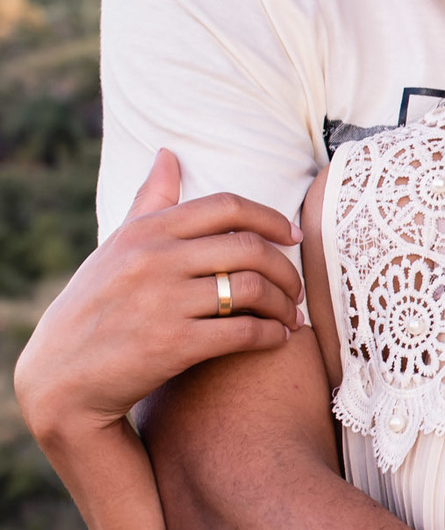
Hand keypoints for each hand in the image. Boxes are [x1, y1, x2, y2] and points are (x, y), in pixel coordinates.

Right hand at [16, 150, 303, 445]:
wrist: (64, 375)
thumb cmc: (96, 305)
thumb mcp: (117, 246)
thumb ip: (150, 201)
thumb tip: (169, 154)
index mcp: (147, 230)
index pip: (226, 207)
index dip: (271, 219)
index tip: (293, 236)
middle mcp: (156, 259)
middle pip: (249, 247)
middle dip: (286, 269)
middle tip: (296, 287)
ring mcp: (165, 301)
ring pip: (253, 289)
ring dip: (284, 305)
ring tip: (291, 316)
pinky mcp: (174, 344)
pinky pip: (243, 332)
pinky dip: (270, 336)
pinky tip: (277, 339)